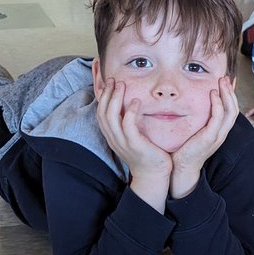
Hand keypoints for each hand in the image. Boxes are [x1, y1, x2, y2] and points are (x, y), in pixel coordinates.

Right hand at [95, 77, 172, 210]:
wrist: (153, 175)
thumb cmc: (146, 154)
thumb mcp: (133, 136)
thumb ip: (128, 122)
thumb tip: (130, 104)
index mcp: (112, 136)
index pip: (99, 113)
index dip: (100, 96)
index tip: (106, 82)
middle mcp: (114, 139)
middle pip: (102, 113)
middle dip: (106, 94)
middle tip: (113, 79)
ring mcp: (123, 143)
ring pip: (111, 117)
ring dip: (115, 99)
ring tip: (122, 85)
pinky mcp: (134, 145)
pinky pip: (128, 126)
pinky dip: (130, 112)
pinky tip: (135, 101)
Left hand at [170, 77, 238, 198]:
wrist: (181, 168)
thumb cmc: (185, 150)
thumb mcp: (195, 131)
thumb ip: (199, 120)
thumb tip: (193, 105)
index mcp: (219, 132)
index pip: (231, 110)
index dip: (231, 95)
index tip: (228, 81)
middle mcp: (221, 133)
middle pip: (234, 109)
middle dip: (231, 91)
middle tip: (225, 77)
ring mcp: (217, 136)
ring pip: (230, 112)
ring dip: (227, 95)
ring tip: (222, 81)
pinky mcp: (209, 138)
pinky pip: (218, 118)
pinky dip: (218, 105)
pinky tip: (213, 94)